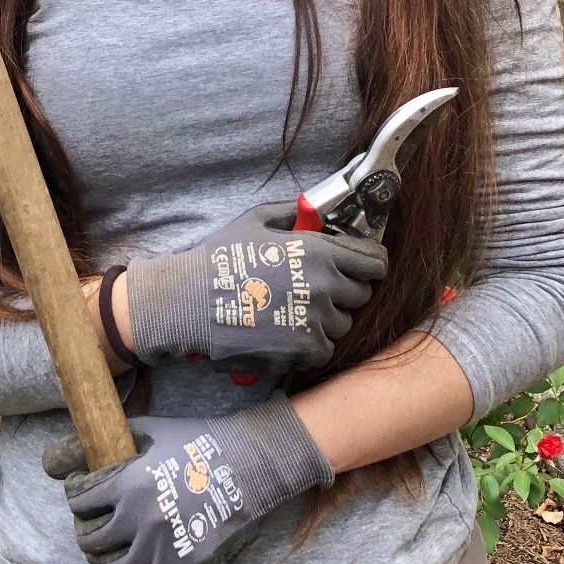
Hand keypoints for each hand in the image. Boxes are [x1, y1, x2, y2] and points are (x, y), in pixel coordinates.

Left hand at [43, 396, 333, 563]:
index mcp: (130, 483)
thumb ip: (96, 444)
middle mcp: (142, 520)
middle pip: (89, 536)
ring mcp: (161, 551)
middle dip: (88, 527)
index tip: (85, 494)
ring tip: (105, 548)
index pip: (79, 500)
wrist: (252, 468)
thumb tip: (48, 462)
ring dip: (100, 556)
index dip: (78, 495)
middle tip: (99, 520)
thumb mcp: (146, 431)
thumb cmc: (196, 443)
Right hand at [125, 204, 386, 373]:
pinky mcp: (304, 351)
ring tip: (297, 312)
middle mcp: (325, 286)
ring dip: (328, 318)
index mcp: (318, 252)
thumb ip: (293, 214)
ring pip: (344, 323)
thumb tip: (317, 211)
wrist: (189, 304)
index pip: (374, 262)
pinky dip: (313, 343)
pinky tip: (289, 332)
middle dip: (347, 290)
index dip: (370, 264)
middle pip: (362, 294)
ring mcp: (316, 321)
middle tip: (320, 289)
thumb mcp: (255, 222)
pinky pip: (326, 348)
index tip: (362, 267)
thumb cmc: (220, 260)